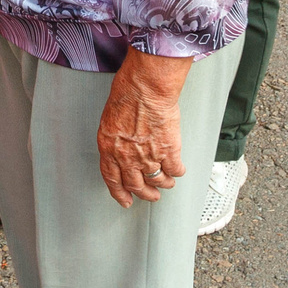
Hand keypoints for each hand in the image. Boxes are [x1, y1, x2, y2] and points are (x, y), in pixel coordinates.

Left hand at [97, 50, 191, 205]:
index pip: (112, 179)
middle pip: (136, 185)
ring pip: (157, 180)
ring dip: (163, 184)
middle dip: (145, 194)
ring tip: (167, 184)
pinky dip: (177, 171)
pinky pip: (175, 170)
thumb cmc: (127, 93)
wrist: (146, 87)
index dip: (119, 193)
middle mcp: (127, 157)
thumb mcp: (110, 119)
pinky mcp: (168, 151)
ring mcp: (148, 156)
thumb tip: (122, 146)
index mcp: (109, 148)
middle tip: (151, 196)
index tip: (125, 201)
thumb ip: (116, 138)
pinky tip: (178, 169)